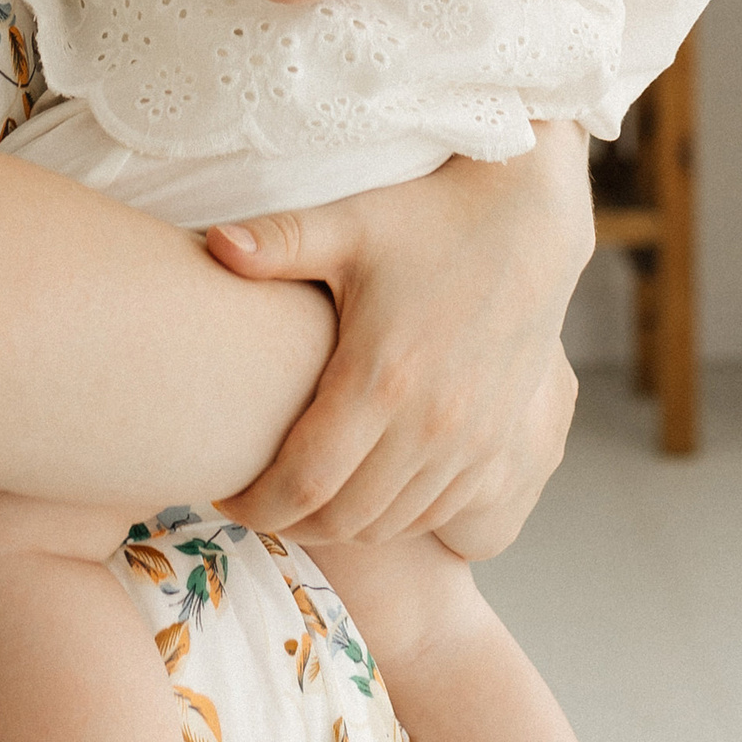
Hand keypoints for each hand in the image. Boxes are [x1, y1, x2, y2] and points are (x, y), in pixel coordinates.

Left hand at [204, 123, 593, 553]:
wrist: (529, 221)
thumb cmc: (429, 216)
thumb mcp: (350, 224)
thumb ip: (279, 242)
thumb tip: (213, 244)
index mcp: (382, 376)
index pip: (306, 481)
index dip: (258, 504)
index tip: (227, 496)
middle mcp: (431, 423)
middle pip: (344, 518)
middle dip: (291, 523)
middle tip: (257, 502)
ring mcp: (473, 442)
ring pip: (392, 524)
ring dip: (341, 526)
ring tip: (303, 500)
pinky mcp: (502, 445)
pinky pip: (439, 513)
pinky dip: (395, 518)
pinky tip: (365, 490)